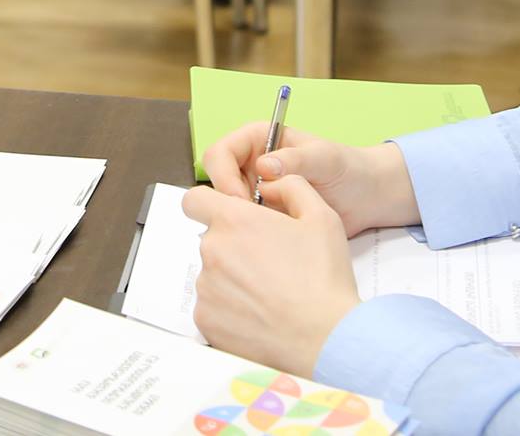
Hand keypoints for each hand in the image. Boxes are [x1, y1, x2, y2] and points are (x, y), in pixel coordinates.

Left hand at [183, 177, 361, 377]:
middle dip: (233, 245)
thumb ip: (292, 186)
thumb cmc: (323, 279)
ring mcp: (206, 288)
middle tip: (267, 261)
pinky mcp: (205, 320)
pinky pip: (212, 305)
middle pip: (211, 239)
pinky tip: (259, 313)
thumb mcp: (321, 216)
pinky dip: (229, 308)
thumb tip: (272, 181)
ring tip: (269, 292)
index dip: (209, 205)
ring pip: (212, 274)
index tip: (227, 216)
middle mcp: (212, 251)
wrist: (324, 337)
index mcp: (234, 221)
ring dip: (232, 278)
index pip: (194, 200)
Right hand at [201, 122, 418, 236]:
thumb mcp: (326, 159)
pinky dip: (251, 233)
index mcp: (259, 139)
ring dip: (239, 219)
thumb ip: (296, 159)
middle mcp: (252, 163)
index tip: (240, 200)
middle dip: (228, 201)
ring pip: (228, 206)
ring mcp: (256, 191)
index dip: (223, 176)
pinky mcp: (265, 215)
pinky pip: (245, 224)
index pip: (221, 152)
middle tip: (250, 221)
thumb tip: (264, 166)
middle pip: (217, 180)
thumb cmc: (349, 169)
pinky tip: (270, 241)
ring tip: (265, 231)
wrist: (368, 198)